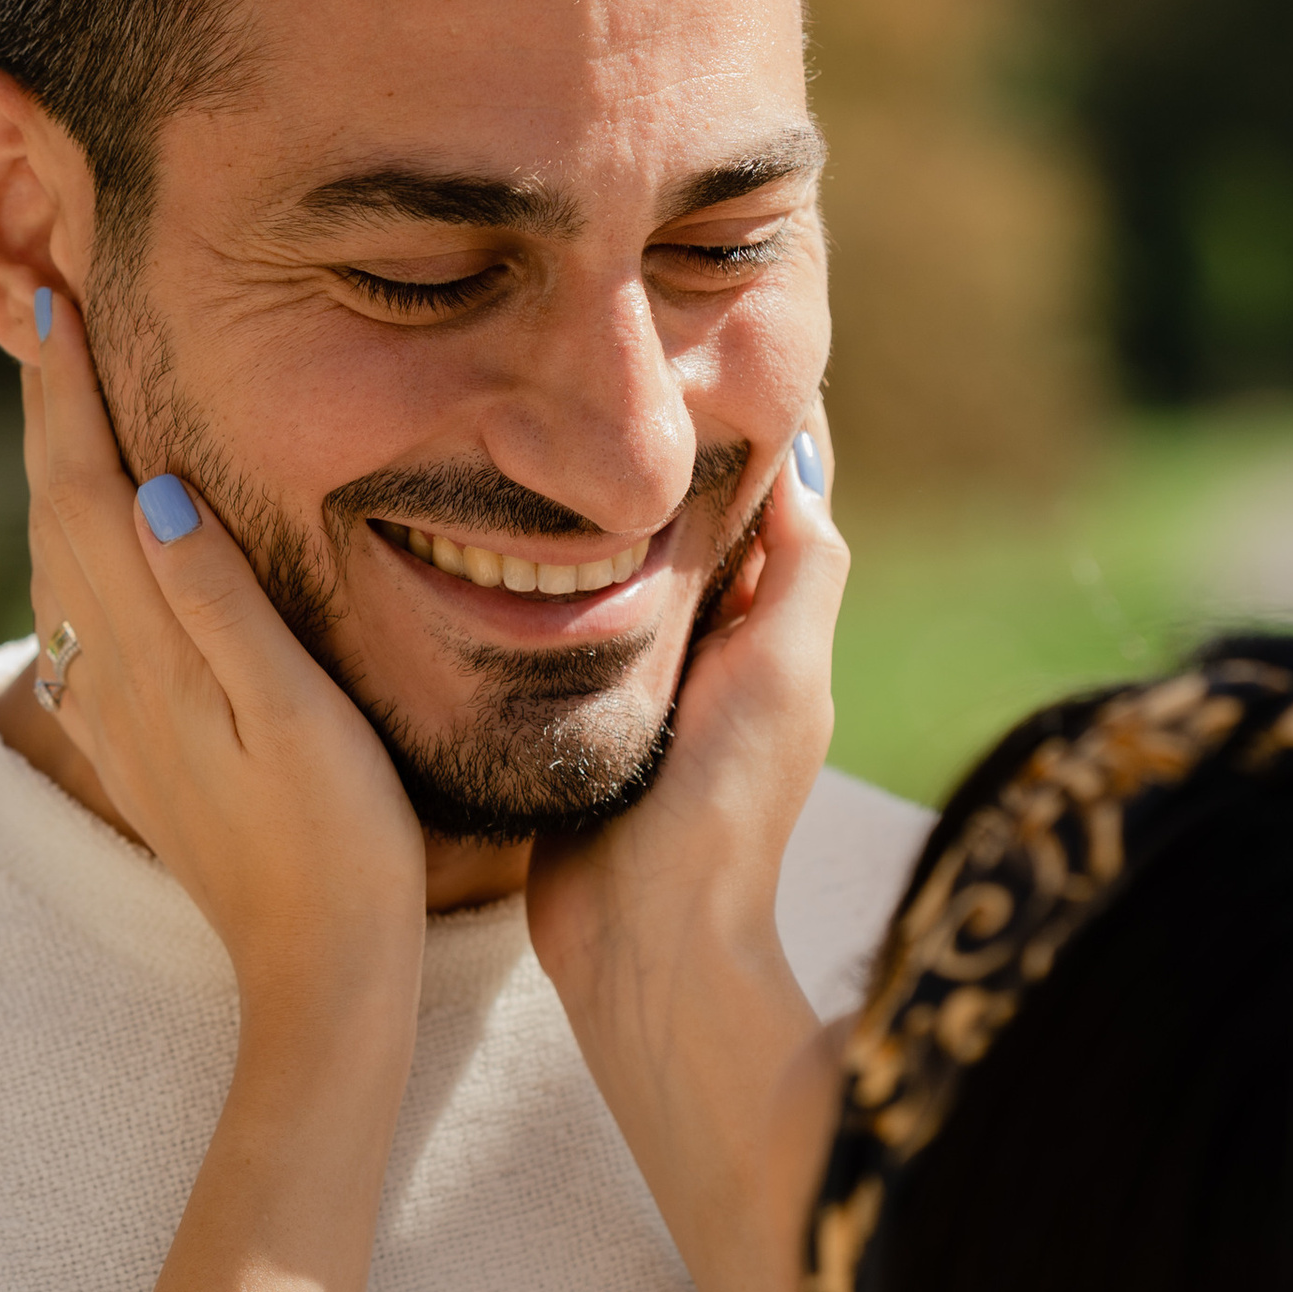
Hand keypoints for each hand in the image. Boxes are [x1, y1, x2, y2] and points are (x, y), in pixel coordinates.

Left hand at [25, 293, 427, 1025]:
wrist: (318, 978)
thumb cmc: (338, 846)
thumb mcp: (296, 715)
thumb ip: (219, 601)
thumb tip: (147, 487)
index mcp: (155, 651)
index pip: (91, 487)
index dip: (69, 390)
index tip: (55, 296)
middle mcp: (117, 675)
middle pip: (57, 511)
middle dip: (46, 406)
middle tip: (41, 305)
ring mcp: (122, 715)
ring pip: (58, 561)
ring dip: (50, 468)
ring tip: (55, 392)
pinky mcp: (140, 747)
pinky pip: (79, 620)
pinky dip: (66, 547)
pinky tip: (81, 539)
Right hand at [526, 434, 845, 1291]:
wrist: (639, 945)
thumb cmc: (722, 809)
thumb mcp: (784, 672)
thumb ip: (801, 569)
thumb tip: (805, 456)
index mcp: (771, 637)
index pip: (762, 510)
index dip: (741, 433)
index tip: (697, 346)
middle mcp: (711, 659)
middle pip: (683, 534)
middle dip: (652, 464)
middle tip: (590, 374)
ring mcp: (640, 695)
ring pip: (616, 580)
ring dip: (585, 522)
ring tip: (532, 433)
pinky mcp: (576, 728)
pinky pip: (561, 639)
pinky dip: (539, 591)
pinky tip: (486, 539)